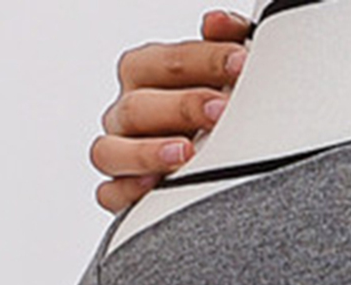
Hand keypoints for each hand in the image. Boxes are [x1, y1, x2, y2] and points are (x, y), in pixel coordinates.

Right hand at [88, 8, 250, 212]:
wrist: (218, 163)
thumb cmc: (213, 113)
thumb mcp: (224, 77)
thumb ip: (222, 45)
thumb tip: (217, 23)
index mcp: (144, 74)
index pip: (164, 61)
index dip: (204, 60)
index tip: (240, 64)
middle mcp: (126, 112)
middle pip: (137, 106)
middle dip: (182, 106)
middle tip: (222, 110)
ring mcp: (119, 153)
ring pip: (110, 151)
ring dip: (147, 152)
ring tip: (185, 153)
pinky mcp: (120, 193)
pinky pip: (110, 195)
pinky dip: (127, 192)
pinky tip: (155, 187)